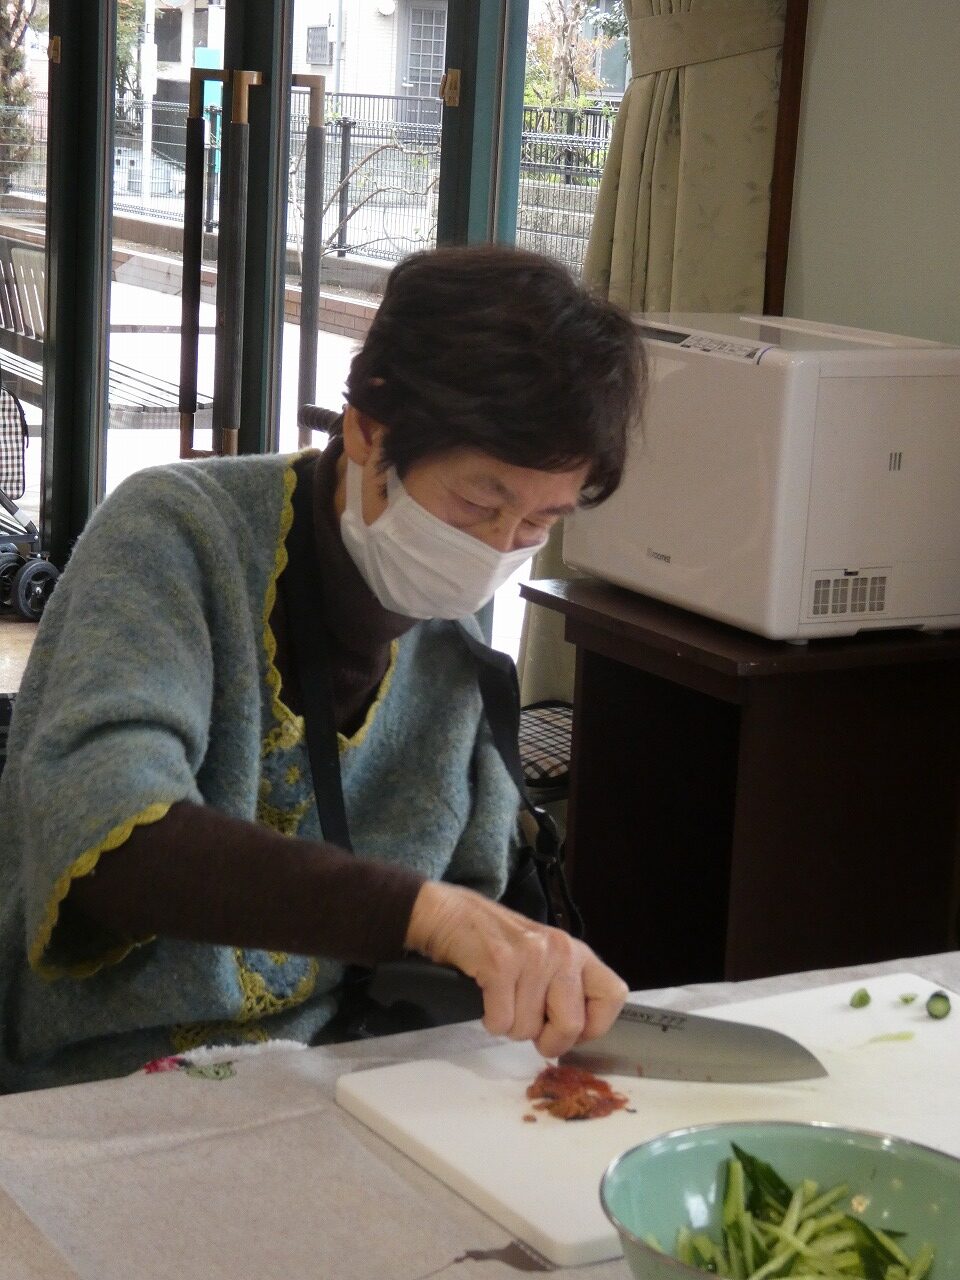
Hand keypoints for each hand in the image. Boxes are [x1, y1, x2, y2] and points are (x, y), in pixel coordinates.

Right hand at [405, 881, 627, 1058]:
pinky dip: (489, 1020)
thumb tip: (578, 1036)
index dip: (594, 1026)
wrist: (447, 913)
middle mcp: (561, 950)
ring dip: (509, 1025)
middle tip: (527, 1023)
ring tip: (500, 996)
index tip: (569, 1030)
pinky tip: (485, 995)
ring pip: (528, 1029)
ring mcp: (531, 956)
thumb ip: (564, 987)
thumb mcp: (543, 956)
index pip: (614, 995)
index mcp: (576, 951)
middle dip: (545, 1039)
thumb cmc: (495, 941)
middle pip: (571, 1026)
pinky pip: (501, 1022)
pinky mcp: (499, 964)